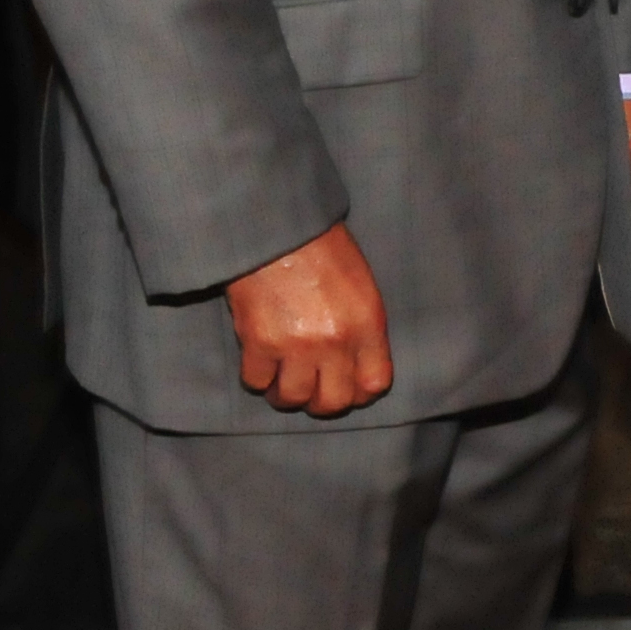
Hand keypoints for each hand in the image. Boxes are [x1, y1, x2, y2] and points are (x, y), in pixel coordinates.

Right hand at [227, 222, 395, 416]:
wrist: (278, 226)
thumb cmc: (322, 248)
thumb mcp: (361, 285)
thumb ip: (363, 329)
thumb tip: (357, 367)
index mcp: (366, 323)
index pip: (373, 385)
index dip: (359, 393)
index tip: (346, 388)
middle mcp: (335, 341)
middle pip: (333, 403)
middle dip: (321, 401)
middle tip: (311, 388)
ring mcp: (296, 345)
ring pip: (292, 398)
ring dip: (286, 393)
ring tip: (282, 379)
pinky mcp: (259, 342)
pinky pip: (257, 382)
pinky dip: (257, 376)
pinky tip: (260, 361)